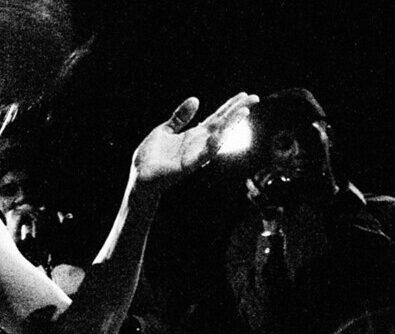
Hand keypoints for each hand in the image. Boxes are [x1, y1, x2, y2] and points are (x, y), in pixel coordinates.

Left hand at [128, 92, 258, 190]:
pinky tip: (220, 135)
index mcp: (194, 135)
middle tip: (255, 98)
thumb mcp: (165, 130)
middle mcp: (198, 144)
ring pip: (218, 138)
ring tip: (244, 112)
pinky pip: (204, 155)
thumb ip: (180, 116)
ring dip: (231, 125)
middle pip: (223, 124)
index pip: (217, 117)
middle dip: (238, 111)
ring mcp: (195, 154)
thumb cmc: (151, 156)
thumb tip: (196, 99)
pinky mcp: (188, 166)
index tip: (244, 95)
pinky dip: (212, 146)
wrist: (140, 176)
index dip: (230, 106)